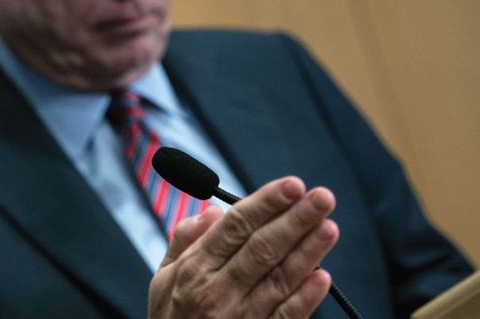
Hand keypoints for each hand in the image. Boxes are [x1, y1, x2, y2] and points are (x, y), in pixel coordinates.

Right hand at [147, 177, 338, 317]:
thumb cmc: (171, 318)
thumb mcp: (162, 278)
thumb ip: (184, 241)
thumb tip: (211, 211)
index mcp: (194, 269)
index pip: (234, 227)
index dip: (265, 203)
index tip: (290, 185)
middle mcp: (217, 291)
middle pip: (262, 248)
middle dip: (294, 220)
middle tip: (321, 197)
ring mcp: (240, 317)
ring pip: (280, 279)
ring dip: (307, 251)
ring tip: (329, 226)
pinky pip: (286, 317)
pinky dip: (306, 298)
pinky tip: (323, 276)